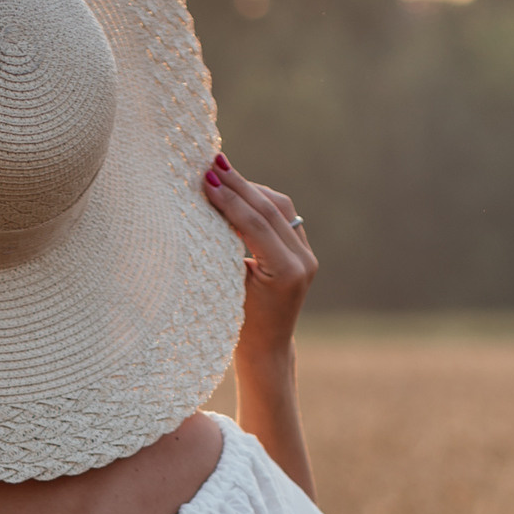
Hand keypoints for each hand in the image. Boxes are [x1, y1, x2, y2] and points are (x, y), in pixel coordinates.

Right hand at [202, 154, 315, 332]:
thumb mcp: (227, 288)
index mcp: (286, 272)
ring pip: (280, 207)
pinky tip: (239, 191)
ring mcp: (308, 255)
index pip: (256, 223)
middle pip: (270, 209)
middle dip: (239, 184)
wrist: (266, 350)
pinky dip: (260, 201)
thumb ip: (226, 248)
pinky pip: (284, 216)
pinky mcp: (304, 251)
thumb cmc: (237, 327)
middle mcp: (304, 261)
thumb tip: (210, 204)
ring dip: (250, 188)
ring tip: (222, 172)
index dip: (229, 198)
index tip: (205, 179)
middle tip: (212, 164)